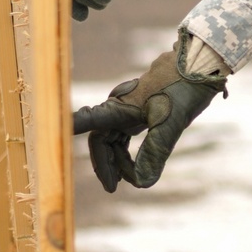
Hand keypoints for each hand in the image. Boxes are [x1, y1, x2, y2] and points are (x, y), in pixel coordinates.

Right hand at [72, 36, 225, 191]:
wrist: (201, 64)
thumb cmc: (184, 89)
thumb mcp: (172, 123)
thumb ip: (156, 152)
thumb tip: (142, 184)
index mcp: (120, 108)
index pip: (87, 123)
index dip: (69, 133)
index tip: (49, 143)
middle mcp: (120, 106)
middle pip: (102, 140)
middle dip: (106, 164)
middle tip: (114, 188)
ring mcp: (131, 108)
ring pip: (114, 138)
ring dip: (119, 159)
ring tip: (128, 179)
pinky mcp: (142, 109)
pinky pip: (126, 133)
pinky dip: (129, 150)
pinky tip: (135, 165)